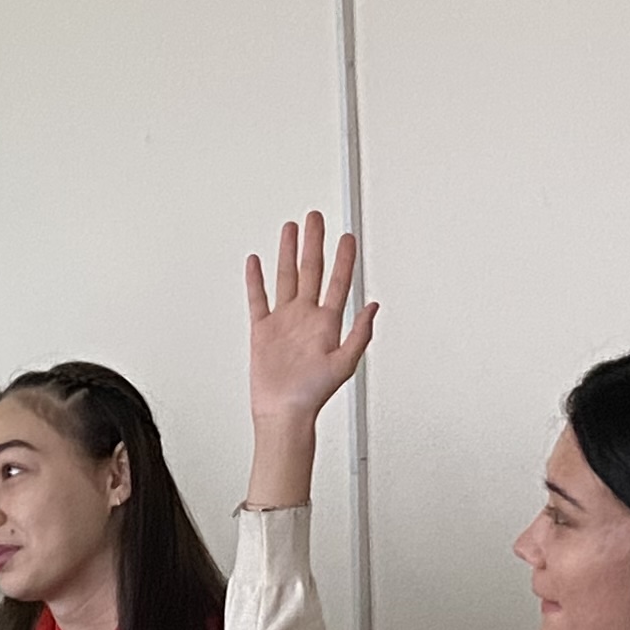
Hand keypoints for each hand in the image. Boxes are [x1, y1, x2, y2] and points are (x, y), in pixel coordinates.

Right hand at [243, 212, 379, 508]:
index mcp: (327, 323)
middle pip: (311, 270)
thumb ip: (360, 333)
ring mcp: (284, 321)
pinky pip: (258, 299)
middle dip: (314, 243)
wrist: (283, 412)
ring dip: (288, 252)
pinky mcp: (262, 330)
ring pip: (286, 277)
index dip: (345, 258)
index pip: (338, 282)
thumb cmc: (313, 394)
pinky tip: (257, 262)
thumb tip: (374, 306)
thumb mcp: (345, 364)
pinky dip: (256, 280)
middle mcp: (306, 317)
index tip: (348, 236)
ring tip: (291, 229)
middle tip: (317, 217)